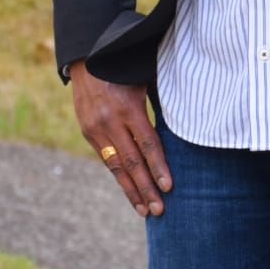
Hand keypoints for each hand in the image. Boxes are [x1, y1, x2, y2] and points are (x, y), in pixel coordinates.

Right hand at [69, 61, 171, 216]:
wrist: (86, 57)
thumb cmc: (124, 66)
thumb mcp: (143, 77)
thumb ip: (158, 100)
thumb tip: (183, 120)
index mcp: (128, 106)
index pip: (147, 144)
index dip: (158, 166)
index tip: (169, 187)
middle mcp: (110, 121)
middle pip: (132, 162)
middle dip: (147, 187)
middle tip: (160, 211)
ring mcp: (96, 128)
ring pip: (116, 167)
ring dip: (131, 190)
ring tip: (145, 210)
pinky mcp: (87, 132)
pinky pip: (106, 159)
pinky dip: (119, 176)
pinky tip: (130, 190)